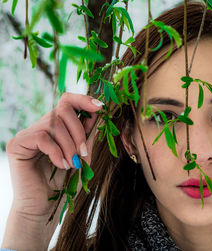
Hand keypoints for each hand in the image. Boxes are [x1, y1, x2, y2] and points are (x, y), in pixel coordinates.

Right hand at [2, 92, 102, 249]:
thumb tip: (99, 114)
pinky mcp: (17, 144)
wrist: (45, 206)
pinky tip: (61, 165)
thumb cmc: (65, 183)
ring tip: (72, 163)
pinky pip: (42, 137)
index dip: (84, 99)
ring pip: (54, 124)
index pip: (67, 100)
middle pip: (63, 109)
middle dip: (79, 131)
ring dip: (69, 145)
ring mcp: (28, 134)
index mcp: (58, 127)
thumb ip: (88, 136)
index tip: (100, 107)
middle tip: (83, 153)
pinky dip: (56, 152)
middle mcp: (41, 126)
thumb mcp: (84, 157)